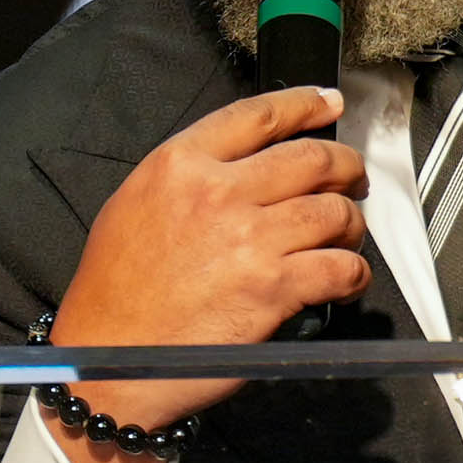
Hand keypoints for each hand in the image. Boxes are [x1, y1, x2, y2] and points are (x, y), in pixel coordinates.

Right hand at [46, 85, 373, 430]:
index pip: (258, 116)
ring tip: (346, 236)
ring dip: (351, 223)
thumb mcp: (134, 206)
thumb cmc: (116, 293)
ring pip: (334, 211)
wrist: (108, 358)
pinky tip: (345, 279)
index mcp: (179, 165)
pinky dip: (354, 273)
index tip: (329, 104)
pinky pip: (341, 267)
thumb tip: (244, 167)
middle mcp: (217, 193)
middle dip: (344, 166)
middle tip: (352, 178)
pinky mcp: (273, 287)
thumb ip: (188, 178)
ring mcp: (249, 239)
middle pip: (311, 158)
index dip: (305, 105)